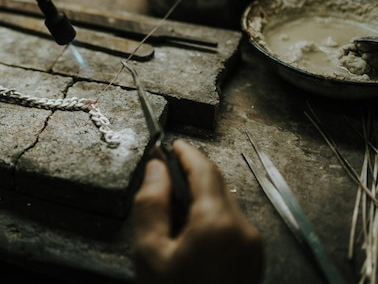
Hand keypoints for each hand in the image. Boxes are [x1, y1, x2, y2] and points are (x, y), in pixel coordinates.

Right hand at [132, 139, 262, 283]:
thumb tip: (156, 168)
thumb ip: (151, 203)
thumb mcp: (149, 251)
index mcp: (218, 223)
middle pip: (217, 183)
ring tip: (172, 209)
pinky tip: (190, 229)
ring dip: (201, 194)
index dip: (186, 152)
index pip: (204, 170)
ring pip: (225, 201)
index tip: (172, 144)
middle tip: (165, 174)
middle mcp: (243, 229)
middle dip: (193, 172)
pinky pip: (232, 221)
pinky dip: (211, 213)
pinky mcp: (253, 257)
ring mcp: (252, 245)